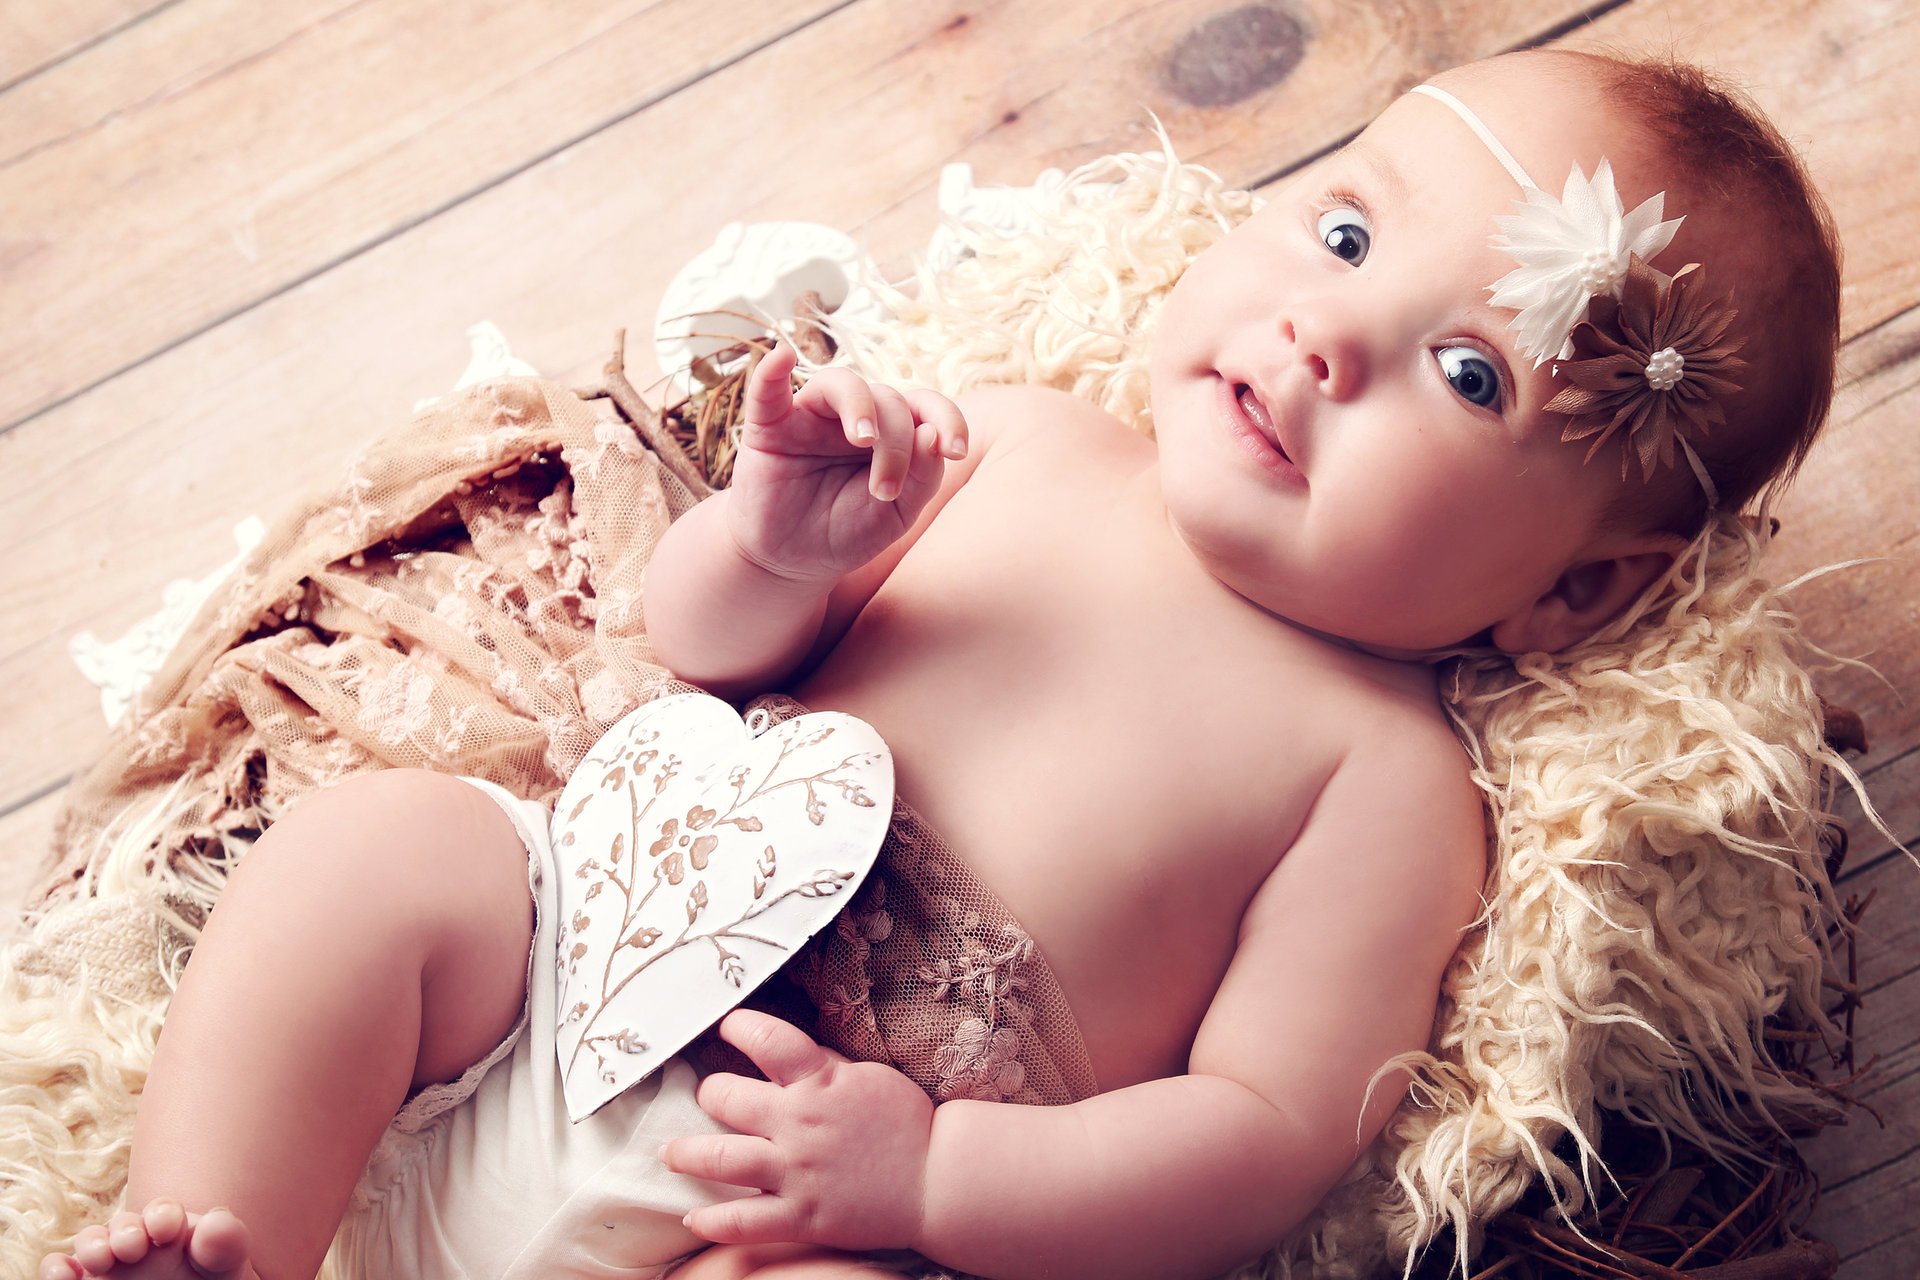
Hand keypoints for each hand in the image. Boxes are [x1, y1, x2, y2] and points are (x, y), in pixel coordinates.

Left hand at [664, 1009, 934, 1251]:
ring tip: (671, 1153)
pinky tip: (693, 1218)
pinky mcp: (802, 1216)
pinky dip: (712, 1222)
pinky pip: (743, 1221)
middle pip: (726, 1098)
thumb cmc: (908, 1123)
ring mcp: (797, 1172)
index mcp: (819, 1081)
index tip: (727, 1027)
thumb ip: (823, 1066)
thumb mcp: (867, 1077)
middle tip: (709, 1097)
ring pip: (721, 1158)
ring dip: (687, 1154)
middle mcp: (799, 1123)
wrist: (938, 1179)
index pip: (766, 1038)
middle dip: (709, 1093)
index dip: (738, 1026)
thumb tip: (783, 1052)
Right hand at [724, 339, 967, 588]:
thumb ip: (922, 477)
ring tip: (863, 439)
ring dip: (859, 406)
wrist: (792, 561)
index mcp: (893, 434)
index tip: (956, 451)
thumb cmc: (846, 533)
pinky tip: (781, 357)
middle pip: (889, 400)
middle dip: (897, 445)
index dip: (948, 419)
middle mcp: (855, 416)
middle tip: (885, 491)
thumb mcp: (896, 515)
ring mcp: (812, 417)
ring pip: (842, 383)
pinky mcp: (770, 427)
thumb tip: (934, 434)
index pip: (926, 407)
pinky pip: (768, 390)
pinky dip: (771, 372)